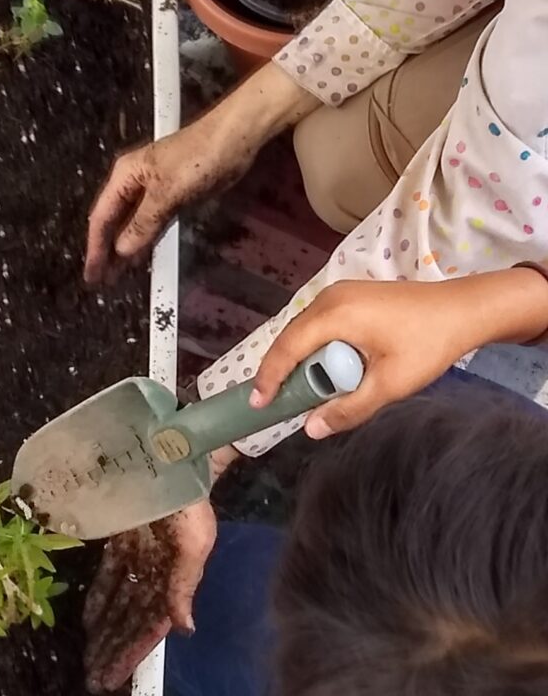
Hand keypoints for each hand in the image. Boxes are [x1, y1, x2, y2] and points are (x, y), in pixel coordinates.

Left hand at [83, 500, 216, 693]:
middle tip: (94, 675)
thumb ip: (184, 587)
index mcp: (171, 578)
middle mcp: (153, 570)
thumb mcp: (194, 547)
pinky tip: (90, 616)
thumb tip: (184, 629)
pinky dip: (99, 596)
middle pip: (130, 616)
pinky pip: (109, 573)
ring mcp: (138, 554)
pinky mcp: (123, 536)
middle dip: (114, 645)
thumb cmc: (190, 506)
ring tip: (91, 651)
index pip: (147, 624)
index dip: (130, 651)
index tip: (111, 677)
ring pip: (119, 599)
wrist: (181, 462)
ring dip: (106, 626)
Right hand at [84, 63, 317, 285]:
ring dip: (125, 249)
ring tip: (117, 277)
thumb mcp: (167, 193)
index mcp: (124, 176)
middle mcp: (133, 183)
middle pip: (113, 222)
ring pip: (132, 225)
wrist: (234, 139)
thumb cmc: (197, 160)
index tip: (92, 275)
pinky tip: (141, 257)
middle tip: (101, 282)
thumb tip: (122, 251)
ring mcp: (153, 190)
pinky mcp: (173, 197)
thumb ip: (143, 223)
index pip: (101, 217)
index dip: (95, 247)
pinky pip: (152, 224)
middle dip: (107, 251)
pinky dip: (144, 240)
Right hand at [249, 270, 547, 439]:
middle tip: (275, 403)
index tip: (258, 404)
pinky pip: (320, 322)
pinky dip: (315, 345)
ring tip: (299, 390)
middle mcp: (330, 297)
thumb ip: (349, 408)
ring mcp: (340, 291)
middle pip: (292, 336)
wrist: (463, 309)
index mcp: (335, 315)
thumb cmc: (428, 344)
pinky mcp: (351, 294)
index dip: (269, 377)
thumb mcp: (390, 385)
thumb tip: (311, 429)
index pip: (287, 347)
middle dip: (281, 369)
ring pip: (305, 328)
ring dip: (301, 358)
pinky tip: (324, 366)